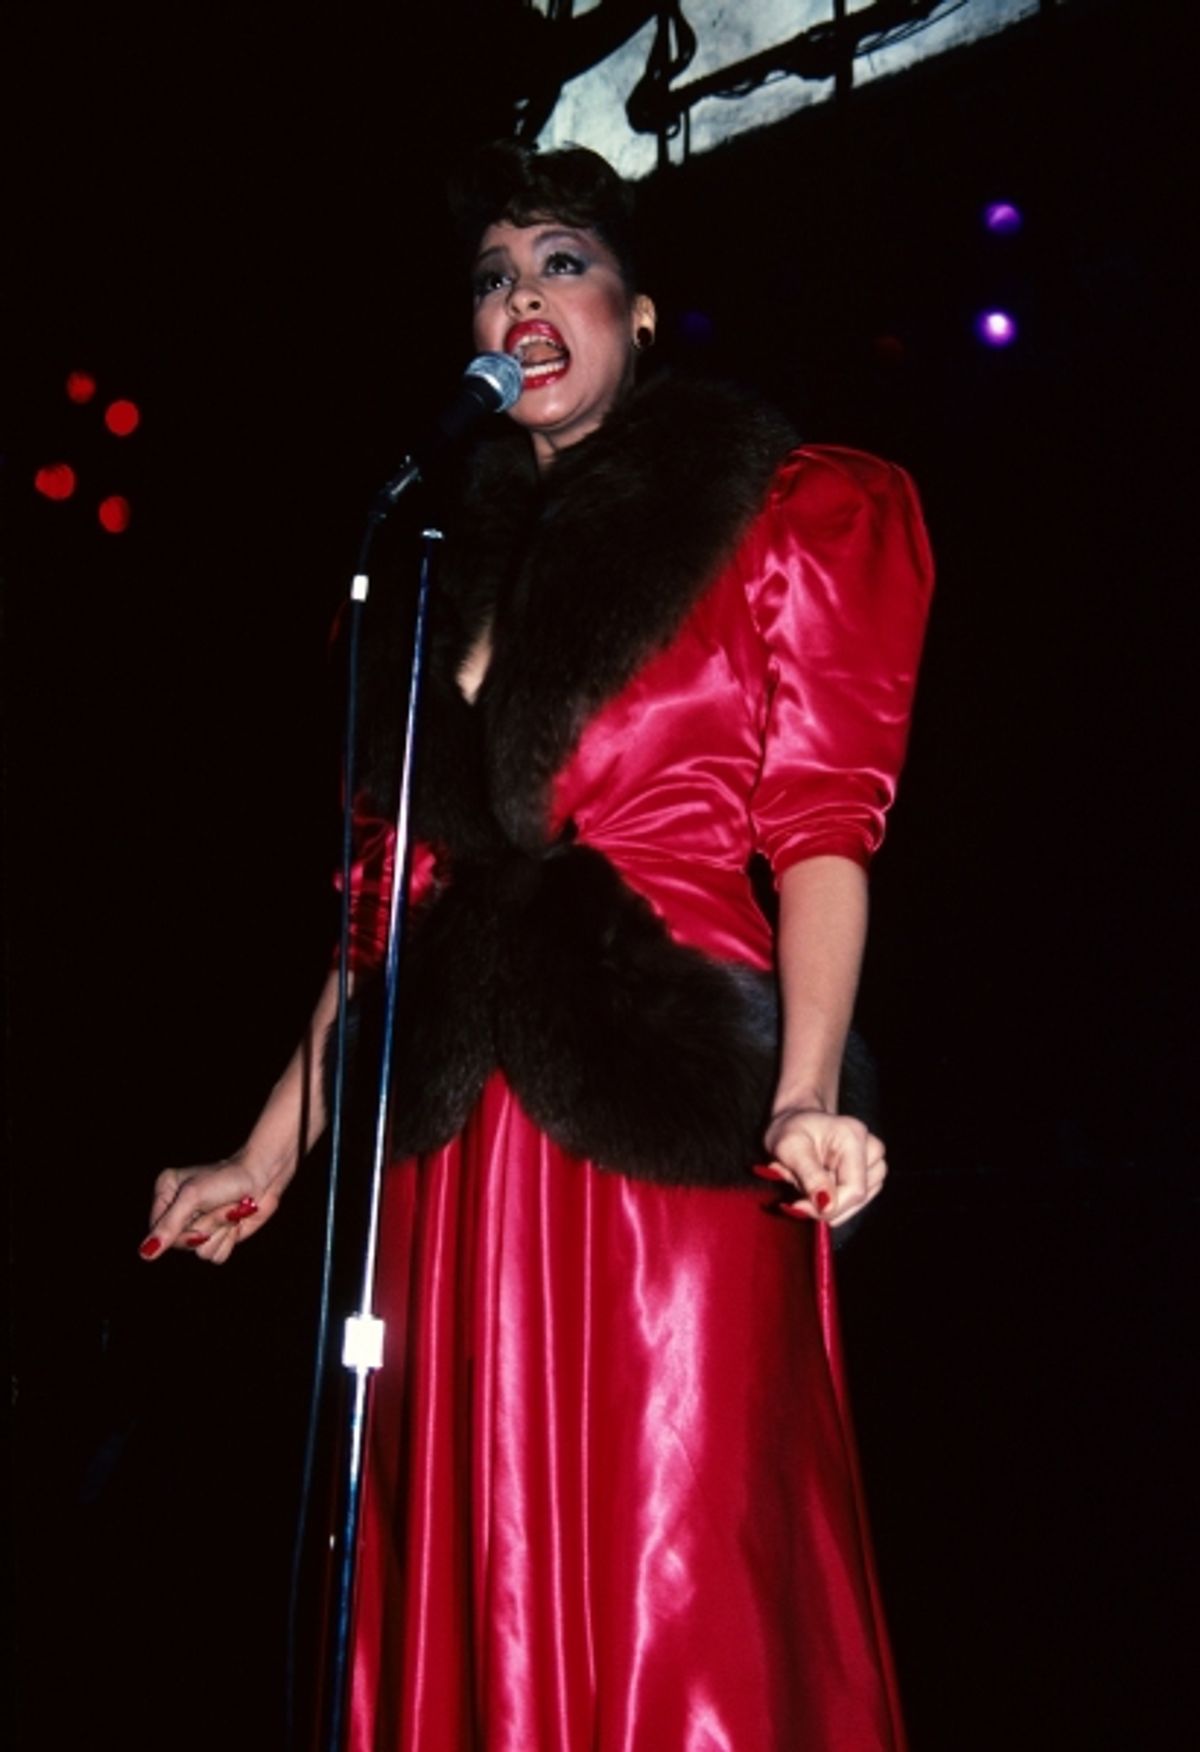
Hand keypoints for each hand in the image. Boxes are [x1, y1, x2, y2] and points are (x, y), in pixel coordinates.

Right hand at [138, 1153, 281, 1265]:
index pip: (158, 1233)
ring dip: (219, 1233)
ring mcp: (201, 1225)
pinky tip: (235, 1222)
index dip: (177, 1234)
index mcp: (166, 1194)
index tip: (195, 1222)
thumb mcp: (192, 1198)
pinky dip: (229, 1240)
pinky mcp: (219, 1235)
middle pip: (180, 1245)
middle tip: (218, 1207)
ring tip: (229, 1212)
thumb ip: (169, 1227)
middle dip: (204, 1229)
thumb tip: (144, 1254)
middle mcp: (181, 1212)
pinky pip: (217, 1256)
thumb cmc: (227, 1178)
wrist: (264, 1177)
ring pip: (201, 1253)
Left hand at [758, 1107, 886, 1226]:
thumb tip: (826, 1207)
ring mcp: (874, 1162)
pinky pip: (855, 1202)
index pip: (854, 1189)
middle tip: (797, 1190)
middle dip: (825, 1203)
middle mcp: (871, 1148)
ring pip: (857, 1203)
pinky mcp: (871, 1175)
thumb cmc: (790, 1130)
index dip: (828, 1207)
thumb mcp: (789, 1148)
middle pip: (858, 1198)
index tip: (799, 1208)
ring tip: (807, 1182)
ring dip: (828, 1202)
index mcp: (854, 1136)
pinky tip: (819, 1186)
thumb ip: (809, 1176)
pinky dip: (834, 1201)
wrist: (796, 1122)